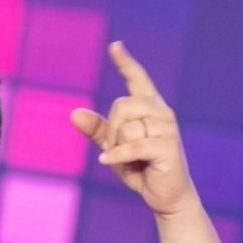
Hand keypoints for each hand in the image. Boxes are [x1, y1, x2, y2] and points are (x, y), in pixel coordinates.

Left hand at [69, 41, 196, 216]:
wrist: (166, 196)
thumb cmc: (141, 169)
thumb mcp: (114, 147)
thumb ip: (97, 130)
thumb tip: (73, 113)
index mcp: (151, 107)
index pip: (137, 78)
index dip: (125, 62)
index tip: (115, 46)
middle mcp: (162, 112)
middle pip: (122, 105)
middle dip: (110, 130)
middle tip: (113, 149)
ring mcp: (167, 128)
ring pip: (126, 127)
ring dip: (117, 147)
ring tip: (126, 160)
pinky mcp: (168, 146)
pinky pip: (132, 145)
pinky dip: (117, 156)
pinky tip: (107, 162)